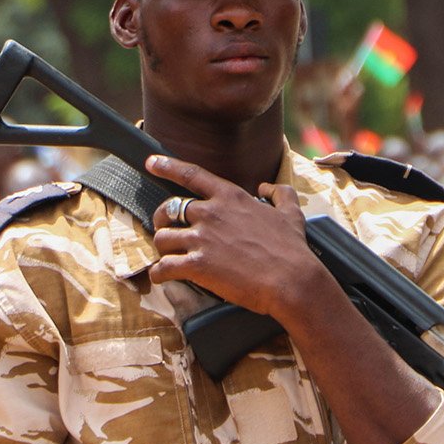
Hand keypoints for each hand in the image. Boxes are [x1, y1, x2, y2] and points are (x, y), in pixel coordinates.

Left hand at [144, 155, 322, 322]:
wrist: (291, 280)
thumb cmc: (292, 248)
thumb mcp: (291, 212)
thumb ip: (279, 194)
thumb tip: (267, 187)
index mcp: (230, 197)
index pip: (191, 174)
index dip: (167, 166)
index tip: (151, 163)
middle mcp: (210, 213)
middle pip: (168, 209)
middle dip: (162, 220)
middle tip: (168, 232)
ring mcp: (202, 239)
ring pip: (162, 238)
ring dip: (162, 249)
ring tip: (169, 258)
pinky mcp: (197, 265)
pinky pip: (164, 267)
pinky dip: (159, 273)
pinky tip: (163, 277)